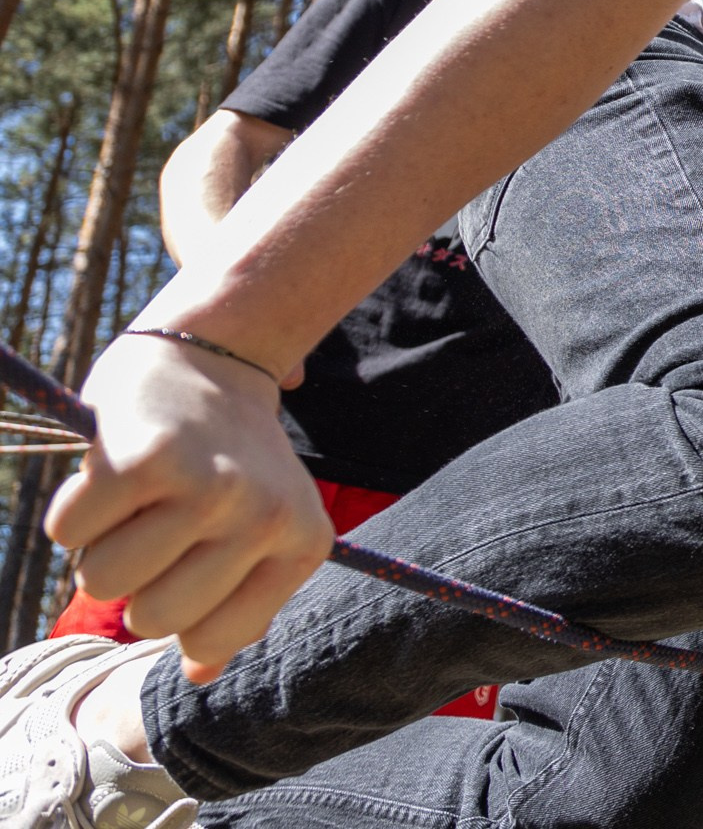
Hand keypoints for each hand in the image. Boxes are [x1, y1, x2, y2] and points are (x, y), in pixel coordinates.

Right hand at [48, 334, 333, 683]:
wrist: (209, 357)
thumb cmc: (227, 458)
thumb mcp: (259, 529)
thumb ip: (238, 604)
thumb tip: (200, 676)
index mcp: (302, 543)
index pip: (211, 641)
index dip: (179, 614)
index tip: (190, 560)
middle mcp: (264, 516)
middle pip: (149, 620)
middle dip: (135, 582)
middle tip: (159, 522)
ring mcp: (208, 486)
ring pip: (100, 582)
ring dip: (100, 544)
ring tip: (140, 497)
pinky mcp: (143, 459)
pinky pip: (67, 533)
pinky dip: (74, 508)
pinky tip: (115, 469)